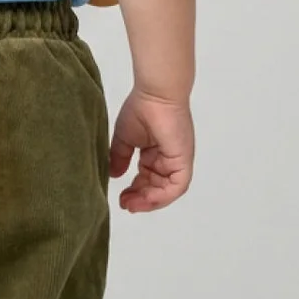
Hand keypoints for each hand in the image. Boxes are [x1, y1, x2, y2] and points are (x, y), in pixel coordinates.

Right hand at [109, 89, 194, 212]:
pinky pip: (177, 186)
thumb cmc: (141, 108)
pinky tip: (145, 198)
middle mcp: (169, 159)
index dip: (135, 191)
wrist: (155, 94)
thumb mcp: (125, 138)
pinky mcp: (183, 160)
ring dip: (150, 201)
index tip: (121, 198)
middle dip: (141, 199)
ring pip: (167, 191)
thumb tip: (114, 175)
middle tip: (125, 205)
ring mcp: (178, 160)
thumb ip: (120, 157)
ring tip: (132, 204)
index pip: (148, 179)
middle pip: (157, 188)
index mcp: (156, 153)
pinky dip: (162, 196)